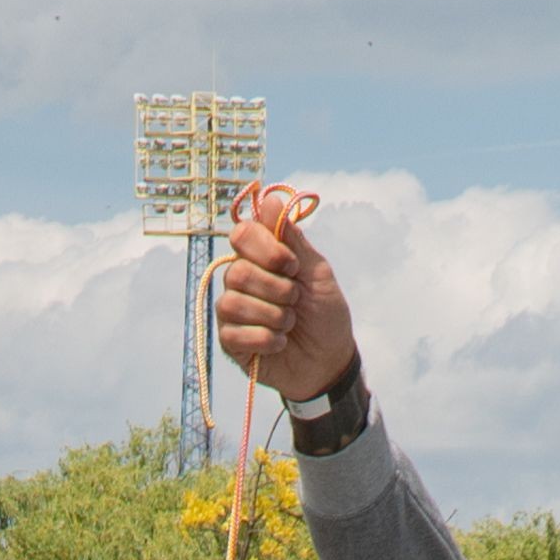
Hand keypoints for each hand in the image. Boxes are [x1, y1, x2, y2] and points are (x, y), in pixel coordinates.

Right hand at [213, 196, 357, 403]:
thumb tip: (271, 199)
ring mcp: (233, 311)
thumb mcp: (317, 272)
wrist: (329, 361)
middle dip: (275, 290)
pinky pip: (235, 334)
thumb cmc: (324, 314)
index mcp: (260, 258)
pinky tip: (280, 344)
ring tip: (290, 325)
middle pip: (237, 272)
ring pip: (233, 303)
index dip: (266, 249)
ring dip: (273, 316)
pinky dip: (266, 340)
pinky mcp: (230, 341)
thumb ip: (293, 239)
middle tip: (295, 300)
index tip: (292, 265)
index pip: (242, 235)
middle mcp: (241, 280)